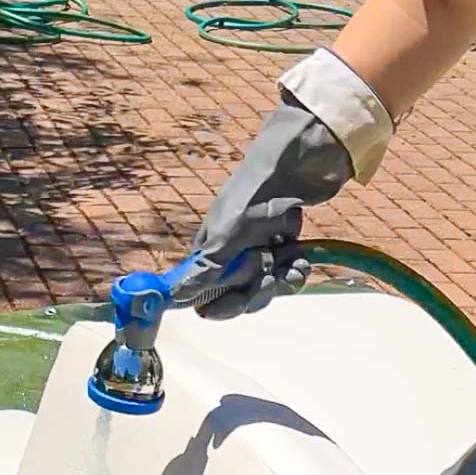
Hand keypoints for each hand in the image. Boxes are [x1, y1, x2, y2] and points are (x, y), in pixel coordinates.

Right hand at [171, 99, 350, 318]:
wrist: (291, 170)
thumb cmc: (250, 199)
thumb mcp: (224, 236)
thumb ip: (205, 270)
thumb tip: (175, 296)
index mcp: (208, 258)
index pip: (208, 298)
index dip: (223, 304)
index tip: (236, 299)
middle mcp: (231, 261)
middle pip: (241, 299)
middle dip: (257, 290)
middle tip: (267, 270)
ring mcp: (258, 257)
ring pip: (267, 291)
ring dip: (280, 282)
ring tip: (289, 262)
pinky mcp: (282, 252)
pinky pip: (287, 278)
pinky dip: (295, 272)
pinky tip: (300, 261)